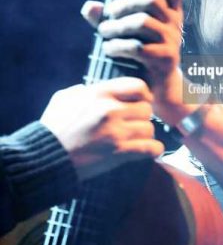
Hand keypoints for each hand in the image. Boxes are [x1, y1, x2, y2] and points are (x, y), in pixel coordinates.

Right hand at [40, 78, 163, 181]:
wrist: (46, 158)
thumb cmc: (53, 128)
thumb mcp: (64, 98)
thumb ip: (82, 90)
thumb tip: (91, 89)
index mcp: (100, 93)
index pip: (138, 86)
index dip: (144, 94)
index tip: (141, 102)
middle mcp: (111, 109)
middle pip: (146, 109)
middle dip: (142, 117)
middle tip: (135, 124)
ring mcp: (116, 131)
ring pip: (149, 128)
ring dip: (145, 135)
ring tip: (137, 139)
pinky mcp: (119, 152)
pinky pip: (150, 148)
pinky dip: (153, 150)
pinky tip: (149, 151)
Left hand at [81, 0, 191, 124]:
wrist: (159, 89)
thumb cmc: (140, 55)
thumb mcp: (127, 33)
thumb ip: (107, 18)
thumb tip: (90, 6)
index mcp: (170, 13)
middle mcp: (175, 24)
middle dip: (124, 4)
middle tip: (109, 15)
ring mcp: (171, 41)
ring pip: (142, 22)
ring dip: (116, 26)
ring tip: (103, 33)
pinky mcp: (164, 60)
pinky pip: (137, 47)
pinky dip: (117, 46)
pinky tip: (108, 49)